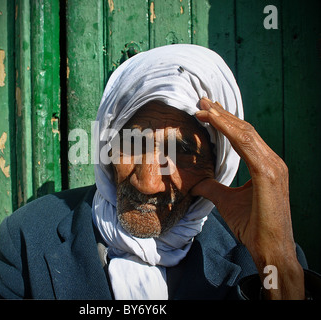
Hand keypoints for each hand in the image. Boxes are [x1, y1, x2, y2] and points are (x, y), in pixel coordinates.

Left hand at [192, 97, 303, 298]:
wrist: (269, 248)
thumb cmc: (253, 225)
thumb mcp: (226, 201)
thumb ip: (212, 188)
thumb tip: (196, 182)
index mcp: (265, 165)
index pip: (243, 137)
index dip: (224, 123)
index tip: (205, 112)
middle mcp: (272, 161)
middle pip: (243, 130)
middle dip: (221, 115)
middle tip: (202, 102)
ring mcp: (273, 165)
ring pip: (244, 133)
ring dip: (222, 118)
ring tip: (203, 107)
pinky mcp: (268, 173)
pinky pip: (245, 145)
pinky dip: (228, 130)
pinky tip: (213, 120)